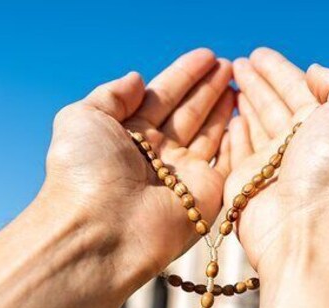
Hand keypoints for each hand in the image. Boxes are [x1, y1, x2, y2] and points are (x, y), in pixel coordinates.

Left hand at [39, 48, 233, 280]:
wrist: (103, 230)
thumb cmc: (86, 174)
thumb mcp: (83, 118)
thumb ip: (112, 94)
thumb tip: (138, 79)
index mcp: (127, 136)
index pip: (162, 98)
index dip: (184, 76)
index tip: (206, 56)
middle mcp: (156, 156)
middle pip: (189, 114)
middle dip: (208, 89)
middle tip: (230, 65)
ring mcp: (183, 176)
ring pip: (209, 135)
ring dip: (224, 109)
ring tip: (240, 83)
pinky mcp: (206, 196)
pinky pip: (226, 163)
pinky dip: (237, 141)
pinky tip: (245, 117)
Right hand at [227, 48, 328, 272]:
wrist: (308, 225)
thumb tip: (315, 73)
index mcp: (326, 127)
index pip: (299, 89)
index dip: (280, 70)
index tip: (259, 54)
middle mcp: (300, 146)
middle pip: (275, 106)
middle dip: (258, 83)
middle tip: (237, 63)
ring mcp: (271, 166)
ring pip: (255, 126)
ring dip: (244, 103)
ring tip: (229, 82)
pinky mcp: (244, 184)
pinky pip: (237, 152)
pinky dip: (233, 134)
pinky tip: (230, 121)